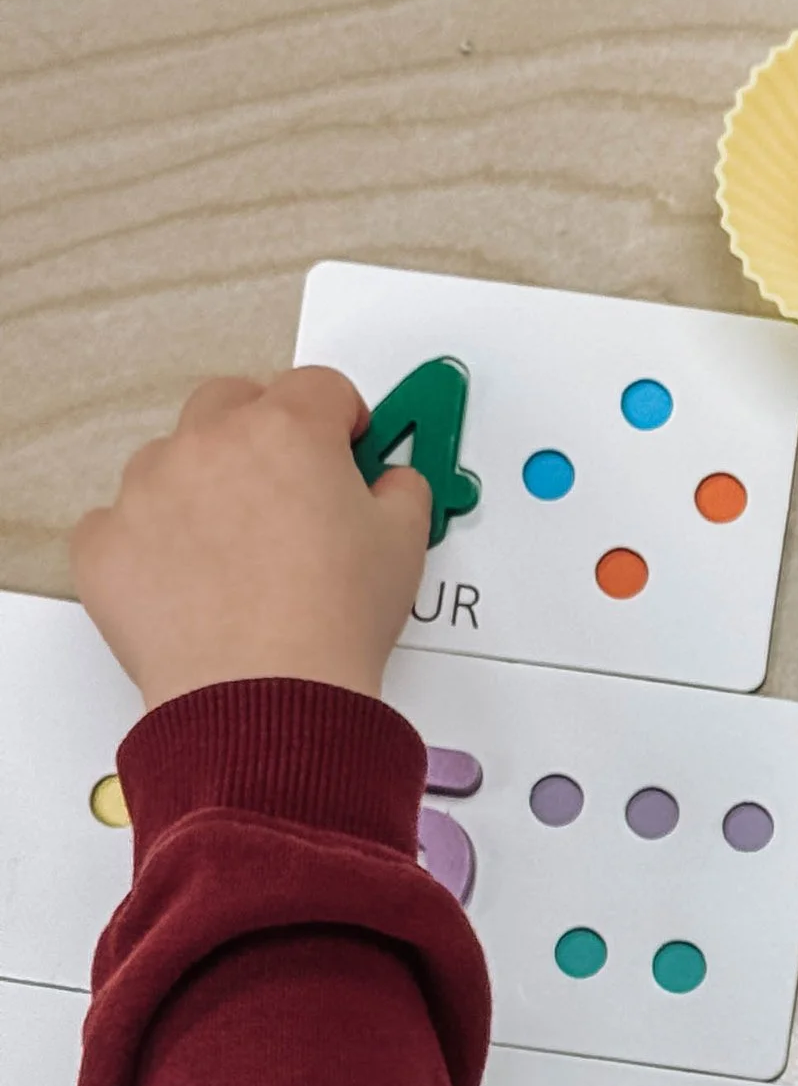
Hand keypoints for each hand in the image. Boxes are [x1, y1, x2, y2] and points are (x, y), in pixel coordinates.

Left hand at [72, 369, 428, 707]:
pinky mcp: (106, 542)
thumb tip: (392, 485)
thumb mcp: (404, 546)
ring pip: (170, 457)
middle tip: (287, 486)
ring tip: (237, 549)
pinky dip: (148, 541)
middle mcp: (210, 444)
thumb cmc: (329, 625)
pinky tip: (187, 582)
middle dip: (262, 430)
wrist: (266, 698)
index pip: (319, 387)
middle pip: (232, 400)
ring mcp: (148, 490)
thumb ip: (402, 492)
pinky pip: (119, 522)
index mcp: (288, 431)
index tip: (345, 446)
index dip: (341, 418)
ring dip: (202, 484)